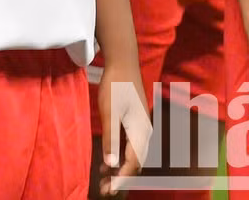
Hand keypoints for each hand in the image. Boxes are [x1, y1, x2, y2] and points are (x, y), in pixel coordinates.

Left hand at [94, 61, 151, 193]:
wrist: (123, 61)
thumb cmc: (116, 85)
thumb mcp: (109, 113)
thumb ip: (111, 138)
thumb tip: (111, 164)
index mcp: (141, 131)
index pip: (133, 163)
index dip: (122, 179)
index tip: (111, 190)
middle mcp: (144, 132)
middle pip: (136, 162)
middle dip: (121, 178)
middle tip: (106, 190)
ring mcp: (140, 127)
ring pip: (133, 155)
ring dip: (120, 169)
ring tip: (104, 180)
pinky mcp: (134, 122)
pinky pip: (130, 146)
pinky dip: (120, 156)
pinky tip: (108, 161)